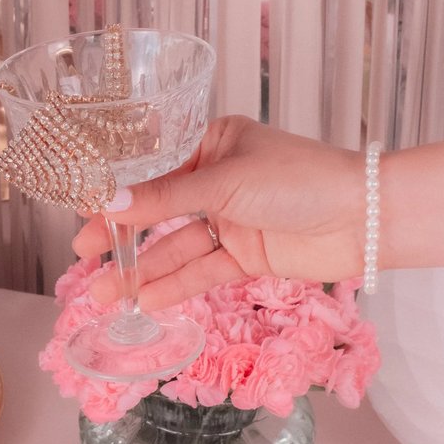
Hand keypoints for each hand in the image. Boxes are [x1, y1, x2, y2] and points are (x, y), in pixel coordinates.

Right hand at [71, 116, 364, 308]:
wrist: (363, 217)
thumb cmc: (300, 178)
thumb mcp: (225, 182)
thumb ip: (166, 198)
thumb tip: (107, 203)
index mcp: (213, 143)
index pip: (153, 167)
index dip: (117, 190)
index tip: (80, 207)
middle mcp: (218, 180)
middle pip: (159, 211)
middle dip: (122, 236)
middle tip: (82, 255)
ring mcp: (232, 220)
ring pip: (177, 247)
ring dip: (142, 270)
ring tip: (103, 293)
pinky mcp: (247, 256)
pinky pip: (202, 271)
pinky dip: (175, 285)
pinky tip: (144, 300)